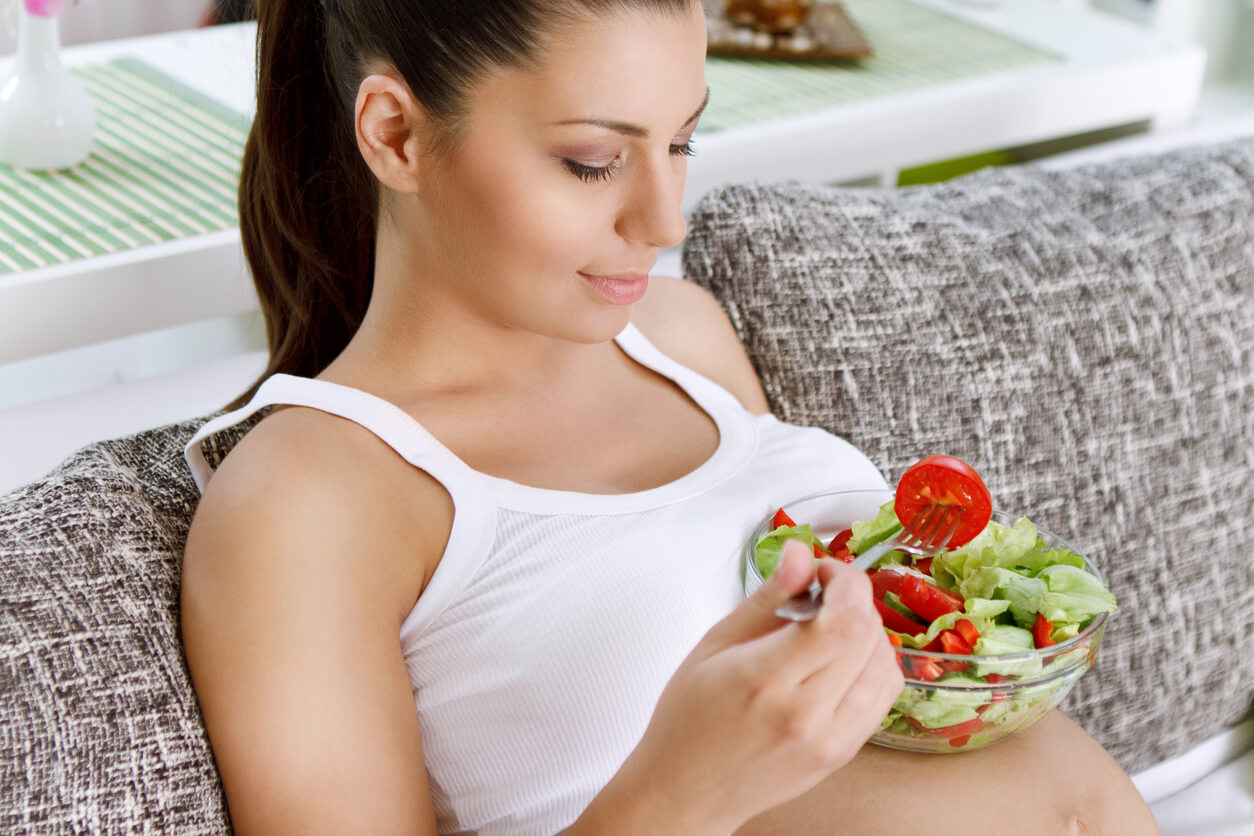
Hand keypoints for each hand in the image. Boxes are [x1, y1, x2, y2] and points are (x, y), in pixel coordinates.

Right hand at [601, 539, 904, 834]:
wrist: (687, 791)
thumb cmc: (689, 720)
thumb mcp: (715, 643)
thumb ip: (768, 597)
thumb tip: (800, 553)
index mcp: (765, 680)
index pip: (843, 621)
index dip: (846, 583)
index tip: (823, 572)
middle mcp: (806, 714)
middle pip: (868, 637)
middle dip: (854, 599)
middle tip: (823, 592)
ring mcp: (831, 739)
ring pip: (886, 665)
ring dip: (867, 632)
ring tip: (831, 626)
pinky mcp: (843, 753)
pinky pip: (883, 696)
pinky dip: (873, 664)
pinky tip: (841, 658)